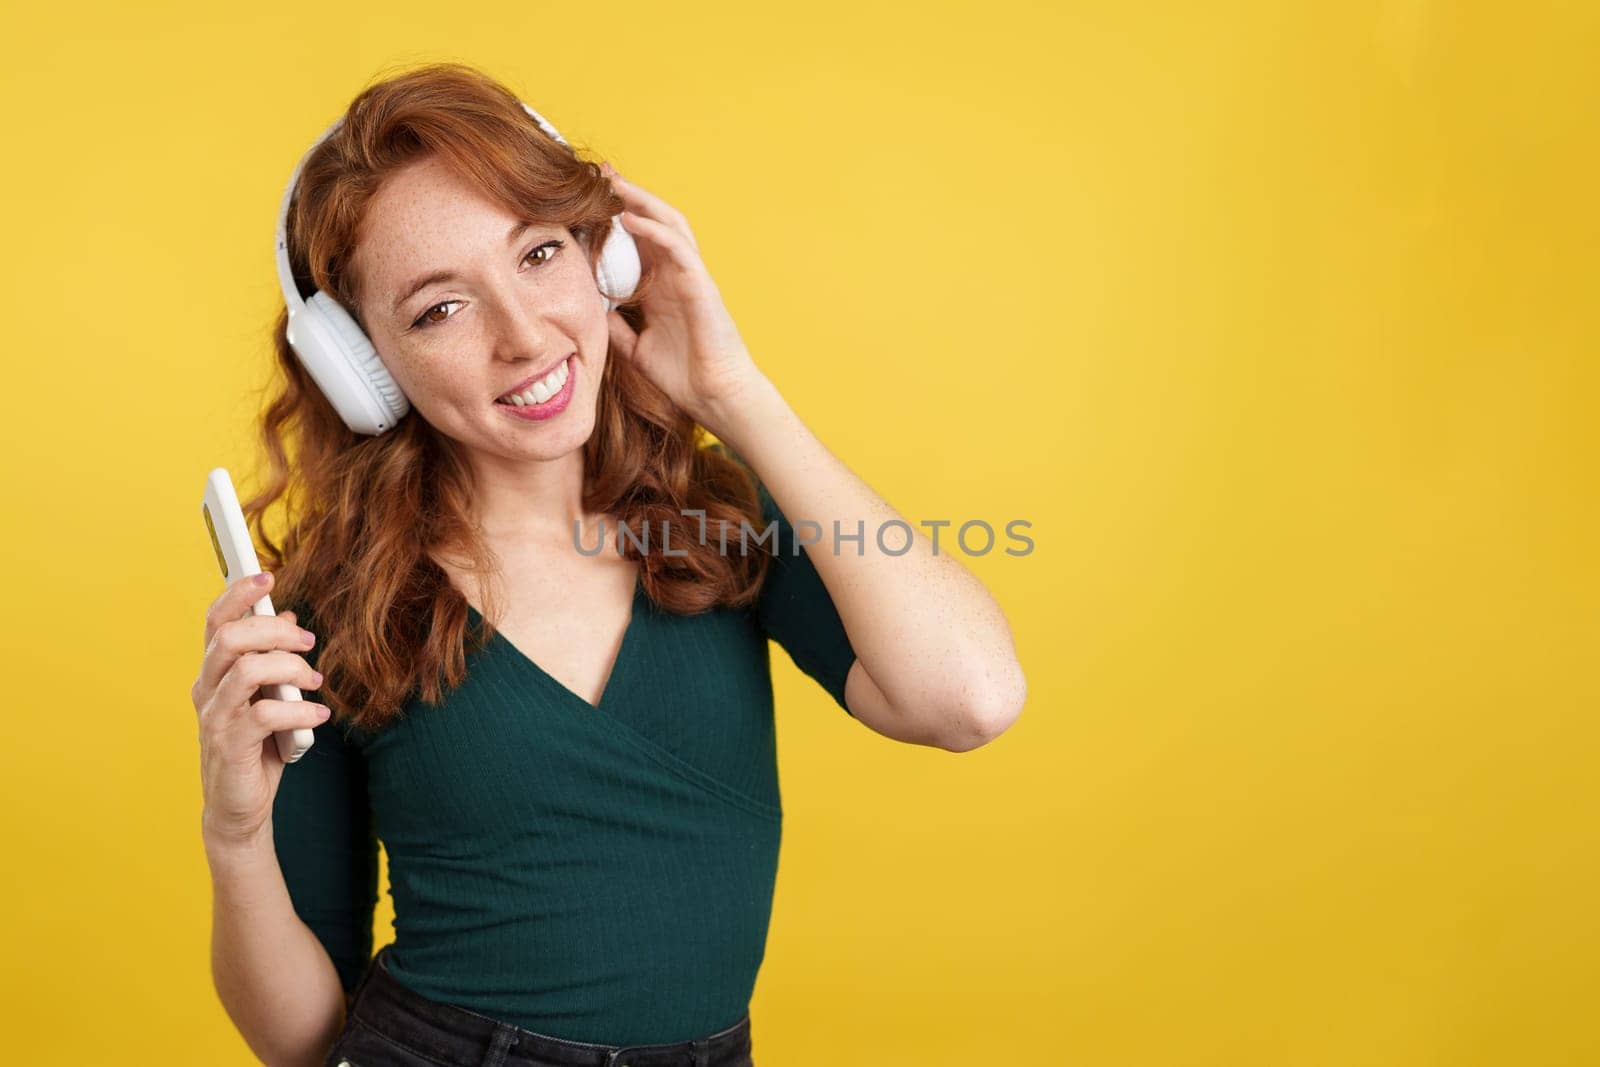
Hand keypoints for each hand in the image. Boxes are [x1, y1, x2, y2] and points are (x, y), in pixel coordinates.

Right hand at [191, 570, 328, 850]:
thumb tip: (287, 617)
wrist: (240, 806)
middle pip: (230, 638)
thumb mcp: (268, 695)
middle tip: (309, 643)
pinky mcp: (230, 746)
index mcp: (214, 672)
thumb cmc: (257, 746)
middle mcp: (206, 689)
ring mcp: (215, 718)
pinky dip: (299, 711)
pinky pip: (265, 714)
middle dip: (275, 632)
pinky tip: (318, 717)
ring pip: (247, 671)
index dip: (238, 594)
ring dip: (290, 669)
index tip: (267, 576)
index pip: (216, 621)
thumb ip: (272, 658)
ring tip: (314, 681)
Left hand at [601, 162, 769, 434]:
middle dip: (628, 195)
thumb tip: (590, 312)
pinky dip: (655, 231)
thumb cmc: (683, 375)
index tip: (588, 196)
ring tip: (614, 183)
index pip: (638, 240)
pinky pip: (678, 249)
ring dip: (641, 201)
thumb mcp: (636, 348)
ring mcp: (691, 277)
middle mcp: (677, 274)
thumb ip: (616, 327)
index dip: (616, 215)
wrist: (714, 396)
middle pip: (653, 220)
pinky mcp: (701, 285)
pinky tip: (631, 219)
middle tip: (600, 173)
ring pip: (669, 224)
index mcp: (662, 286)